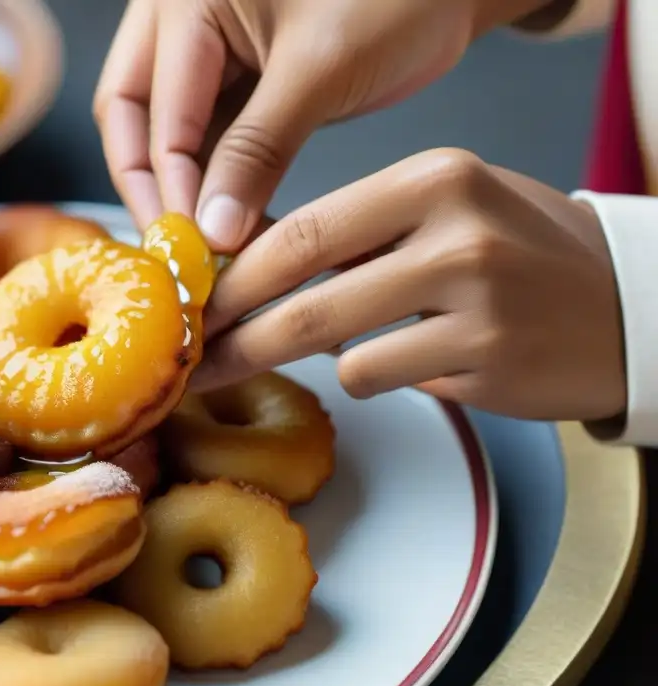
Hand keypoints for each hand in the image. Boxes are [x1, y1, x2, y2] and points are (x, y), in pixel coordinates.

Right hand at [93, 0, 550, 249]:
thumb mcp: (319, 70)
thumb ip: (257, 149)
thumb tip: (213, 232)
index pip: (149, 108)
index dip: (167, 184)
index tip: (190, 248)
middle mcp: (182, 19)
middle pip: (134, 117)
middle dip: (155, 189)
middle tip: (181, 256)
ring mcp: (210, 50)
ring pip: (171, 134)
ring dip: (190, 193)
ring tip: (218, 253)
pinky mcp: (243, 79)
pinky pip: (213, 139)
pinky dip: (222, 183)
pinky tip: (241, 225)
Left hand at [192, 149, 626, 422]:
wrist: (624, 303)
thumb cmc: (518, 251)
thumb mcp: (444, 208)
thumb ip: (356, 230)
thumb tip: (248, 258)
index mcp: (434, 179)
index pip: (304, 231)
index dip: (235, 278)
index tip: (196, 306)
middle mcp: (457, 234)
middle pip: (305, 298)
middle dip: (236, 338)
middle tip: (197, 363)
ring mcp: (476, 305)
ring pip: (340, 351)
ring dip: (319, 360)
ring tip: (348, 346)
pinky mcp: (485, 364)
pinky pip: (384, 380)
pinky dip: (377, 377)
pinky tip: (416, 360)